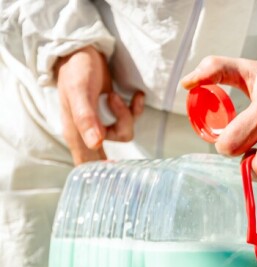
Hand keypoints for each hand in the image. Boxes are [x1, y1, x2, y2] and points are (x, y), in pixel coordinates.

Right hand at [54, 46, 144, 164]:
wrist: (81, 50)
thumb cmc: (76, 70)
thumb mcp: (80, 92)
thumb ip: (86, 118)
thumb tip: (95, 144)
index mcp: (75, 131)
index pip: (86, 163)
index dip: (100, 175)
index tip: (117, 180)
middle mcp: (87, 131)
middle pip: (108, 154)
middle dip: (120, 150)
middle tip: (132, 159)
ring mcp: (99, 122)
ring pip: (124, 133)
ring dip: (126, 115)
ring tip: (113, 96)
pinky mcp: (111, 112)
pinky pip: (130, 119)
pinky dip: (135, 108)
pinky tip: (135, 96)